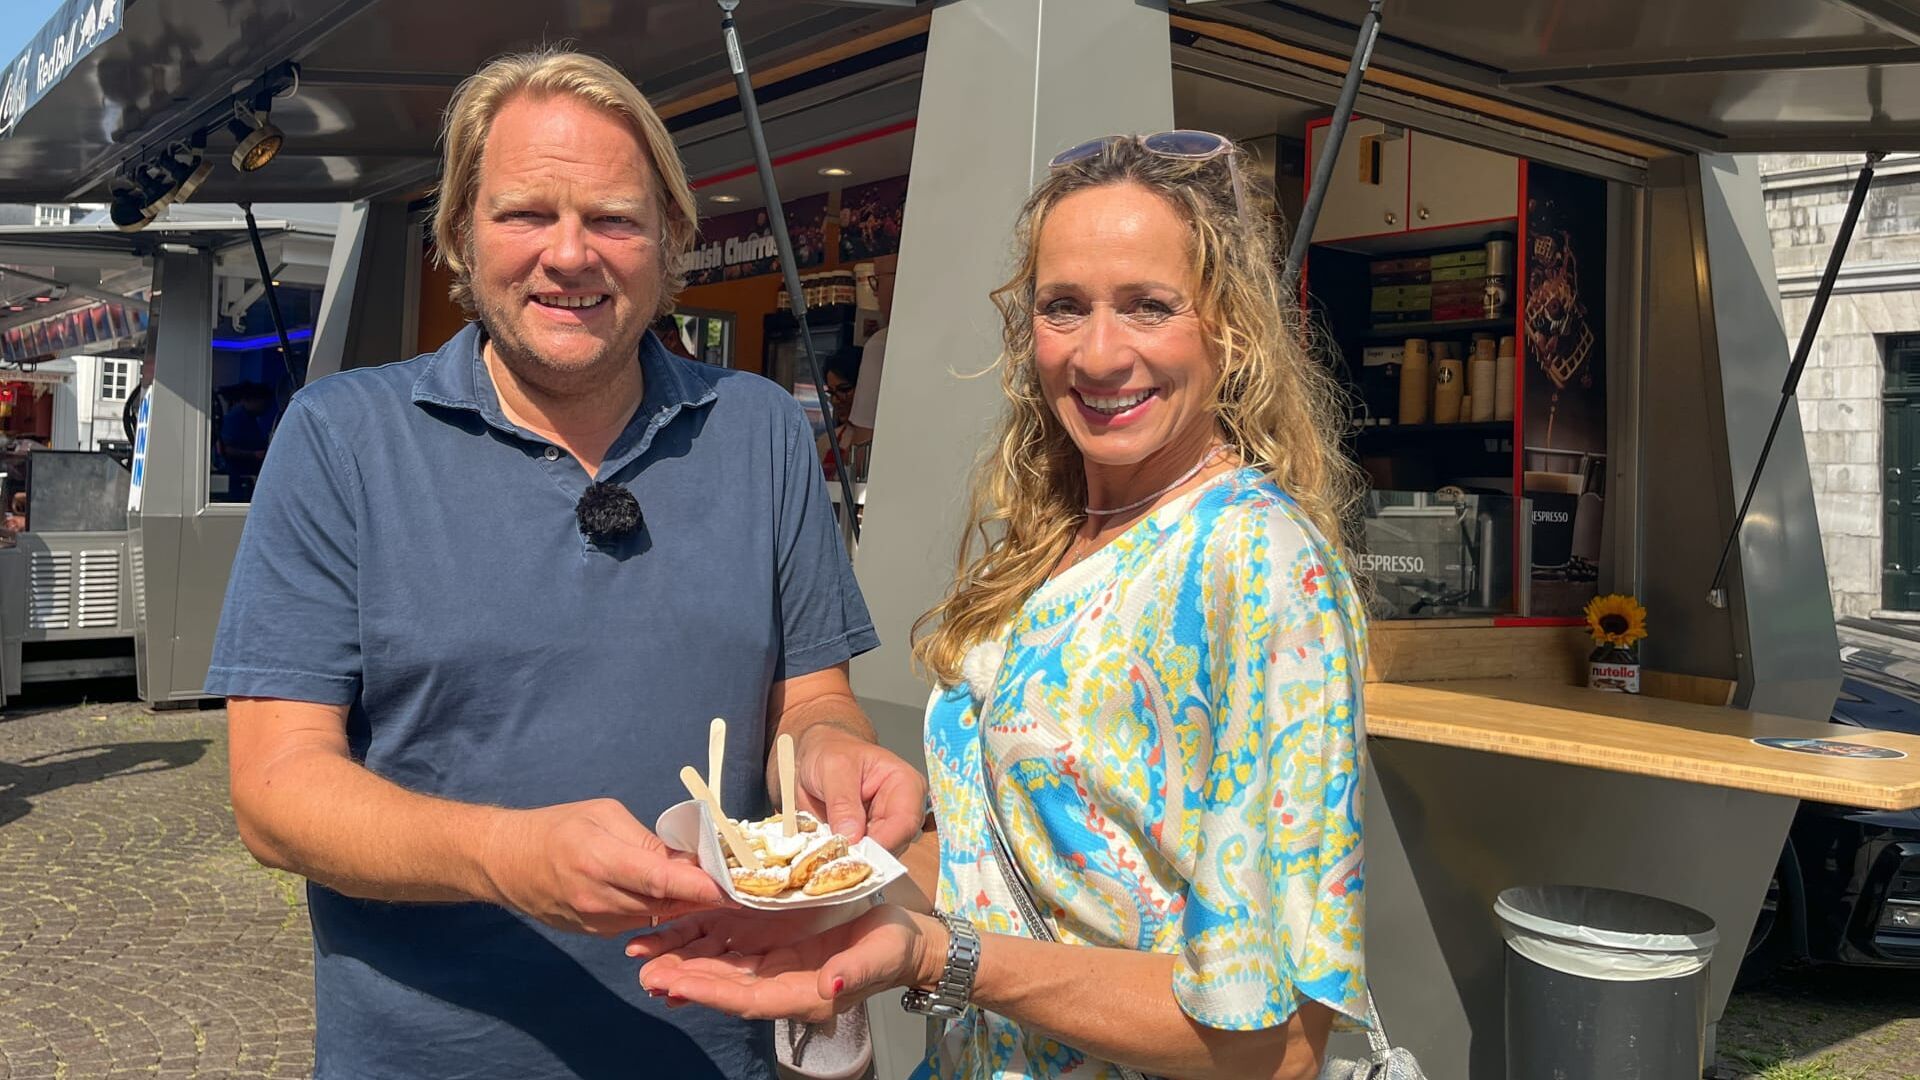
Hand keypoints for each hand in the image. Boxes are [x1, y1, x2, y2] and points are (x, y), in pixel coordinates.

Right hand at [481, 798, 730, 936]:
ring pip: (654, 917)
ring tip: (707, 886)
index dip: (698, 886)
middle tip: (734, 883)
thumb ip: (647, 840)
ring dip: (681, 904)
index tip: (730, 887)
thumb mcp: (603, 815)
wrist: (507, 862)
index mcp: (600, 860)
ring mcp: (595, 922)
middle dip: (700, 896)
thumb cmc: (558, 827)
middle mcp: (598, 898)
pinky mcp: (595, 933)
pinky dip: (657, 910)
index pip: (659, 880)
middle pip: (663, 904)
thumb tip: (688, 858)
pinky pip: (637, 923)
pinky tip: (670, 895)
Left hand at [633, 904, 944, 1021]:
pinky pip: (729, 939)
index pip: (748, 997)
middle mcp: (778, 979)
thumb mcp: (880, 957)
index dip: (712, 992)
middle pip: (723, 984)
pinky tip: (671, 934)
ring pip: (719, 963)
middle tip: (644, 970)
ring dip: (681, 960)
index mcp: (801, 992)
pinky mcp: (772, 935)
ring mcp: (772, 957)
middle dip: (683, 978)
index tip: (677, 985)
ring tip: (643, 955)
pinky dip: (699, 938)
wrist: (902, 938)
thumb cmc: (893, 949)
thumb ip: (853, 972)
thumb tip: (829, 984)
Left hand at [794, 725, 926, 853]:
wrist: (816, 755)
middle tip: (835, 859)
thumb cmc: (832, 752)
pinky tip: (827, 855)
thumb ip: (843, 802)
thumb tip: (852, 836)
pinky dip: (843, 861)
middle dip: (865, 856)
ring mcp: (885, 830)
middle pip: (894, 846)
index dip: (882, 843)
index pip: (905, 822)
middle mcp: (902, 811)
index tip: (853, 853)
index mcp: (906, 785)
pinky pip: (861, 860)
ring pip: (877, 859)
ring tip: (827, 854)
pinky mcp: (868, 843)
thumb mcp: (834, 768)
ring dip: (852, 861)